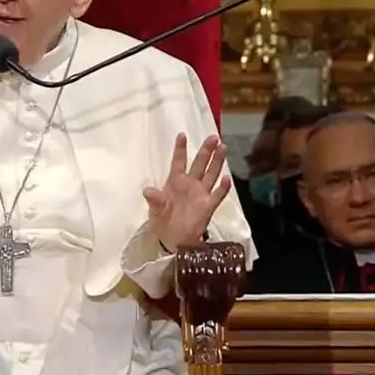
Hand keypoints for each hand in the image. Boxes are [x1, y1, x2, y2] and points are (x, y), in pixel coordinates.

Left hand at [143, 133, 230, 251]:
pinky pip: (217, 195)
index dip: (180, 149)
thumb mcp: (155, 209)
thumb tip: (147, 191)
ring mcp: (200, 194)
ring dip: (217, 162)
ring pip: (211, 174)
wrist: (173, 240)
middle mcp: (190, 184)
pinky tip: (226, 179)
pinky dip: (222, 188)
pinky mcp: (208, 206)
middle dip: (206, 150)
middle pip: (199, 164)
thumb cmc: (163, 220)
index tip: (182, 135)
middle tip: (213, 137)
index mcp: (175, 181)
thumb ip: (154, 199)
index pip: (179, 161)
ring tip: (223, 148)